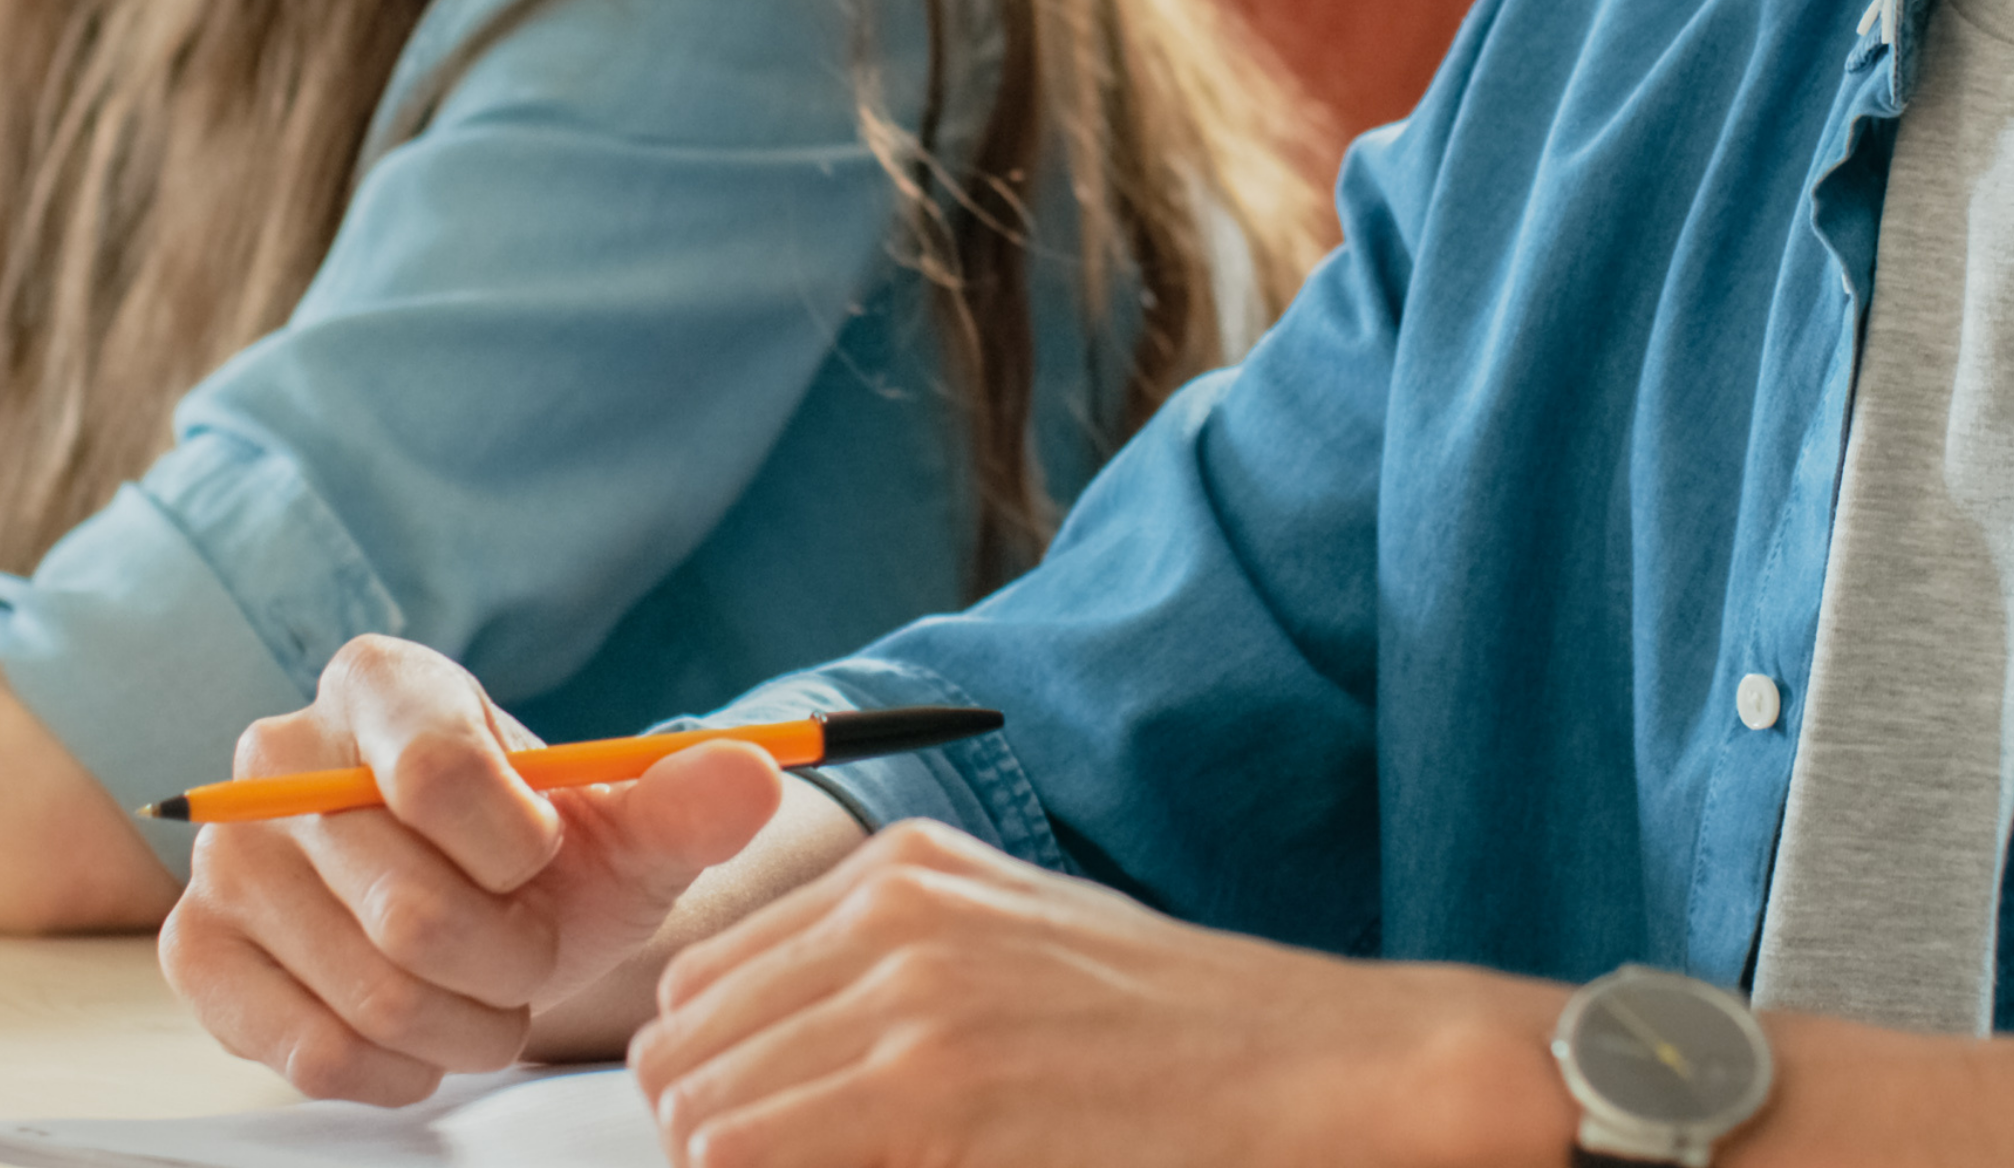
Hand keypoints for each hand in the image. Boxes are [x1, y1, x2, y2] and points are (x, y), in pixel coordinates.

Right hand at [163, 634, 816, 1104]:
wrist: (470, 915)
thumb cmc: (543, 861)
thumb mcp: (628, 826)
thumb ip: (691, 799)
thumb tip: (754, 774)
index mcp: (380, 683)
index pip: (440, 774)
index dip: (519, 851)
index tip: (543, 859)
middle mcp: (277, 752)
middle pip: (412, 909)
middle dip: (509, 961)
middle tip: (527, 953)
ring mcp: (225, 856)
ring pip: (371, 992)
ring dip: (465, 1024)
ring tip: (484, 995)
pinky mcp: (197, 950)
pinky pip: (308, 1050)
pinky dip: (394, 1068)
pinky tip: (420, 1037)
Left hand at [624, 820, 1561, 1167]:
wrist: (1330, 1074)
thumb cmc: (1193, 1047)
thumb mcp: (1024, 966)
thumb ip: (896, 989)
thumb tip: (767, 1076)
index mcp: (906, 874)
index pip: (703, 986)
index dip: (723, 1085)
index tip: (779, 1142)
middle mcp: (890, 916)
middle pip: (684, 1052)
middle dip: (716, 1137)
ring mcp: (908, 1003)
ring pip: (706, 1120)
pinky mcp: (932, 1097)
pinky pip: (754, 1158)